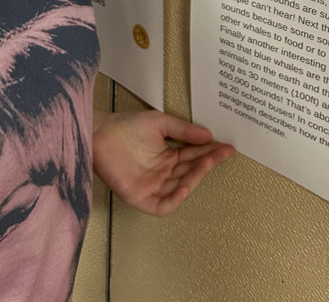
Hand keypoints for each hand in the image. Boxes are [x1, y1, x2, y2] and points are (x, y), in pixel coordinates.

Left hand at [92, 108, 234, 215]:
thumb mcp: (159, 122)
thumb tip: (208, 135)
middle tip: (222, 152)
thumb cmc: (127, 126)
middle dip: (207, 162)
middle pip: (190, 171)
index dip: (210, 152)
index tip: (228, 146)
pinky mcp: (140, 197)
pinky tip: (186, 186)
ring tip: (208, 161)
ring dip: (195, 176)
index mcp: (167, 156)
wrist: (100, 133)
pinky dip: (175, 199)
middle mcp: (162, 173)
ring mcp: (152, 186)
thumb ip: (183, 130)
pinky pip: (162, 204)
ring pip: (180, 187)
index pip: (193, 156)